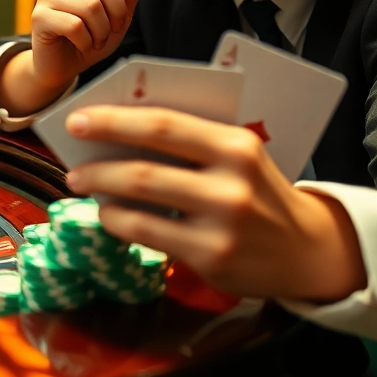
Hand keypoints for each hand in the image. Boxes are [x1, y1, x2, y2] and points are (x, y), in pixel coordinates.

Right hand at [30, 0, 158, 89]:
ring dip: (101, 31)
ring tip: (96, 40)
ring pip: (91, 6)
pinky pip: (75, 26)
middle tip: (112, 29)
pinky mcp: (40, 16)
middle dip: (117, 11)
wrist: (60, 67)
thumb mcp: (117, 15)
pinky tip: (82, 45)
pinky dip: (86, 41)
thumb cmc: (89, 38)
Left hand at [64, 105, 365, 302]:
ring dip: (101, 191)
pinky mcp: (212, 257)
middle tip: (70, 163)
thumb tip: (117, 132)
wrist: (306, 249)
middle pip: (144, 166)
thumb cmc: (258, 192)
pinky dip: (119, 222)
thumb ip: (190, 143)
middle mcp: (231, 182)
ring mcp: (221, 223)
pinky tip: (108, 215)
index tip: (77, 119)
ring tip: (81, 183)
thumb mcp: (236, 156)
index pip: (162, 124)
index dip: (113, 121)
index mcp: (236, 143)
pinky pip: (148, 235)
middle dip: (97, 163)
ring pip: (141, 202)